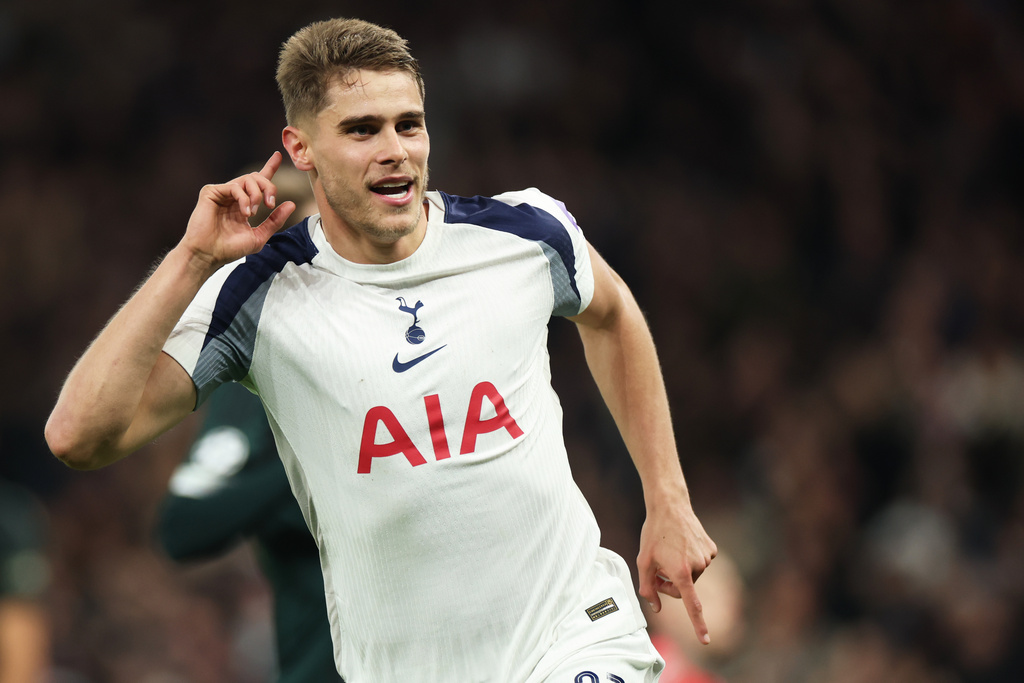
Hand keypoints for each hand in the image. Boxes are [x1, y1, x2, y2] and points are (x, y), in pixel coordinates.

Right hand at [180, 152, 296, 270]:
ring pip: (247, 179)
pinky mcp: (211, 192)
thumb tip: (291, 204)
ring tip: (254, 212)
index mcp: (244, 205)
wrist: (209, 255)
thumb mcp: (259, 236)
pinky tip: (244, 212)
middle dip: (268, 187)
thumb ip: (275, 221)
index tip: (278, 155)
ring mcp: (222, 193)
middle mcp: (233, 196)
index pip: (258, 183)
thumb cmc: (230, 249)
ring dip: (256, 194)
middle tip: (270, 204)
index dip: (269, 168)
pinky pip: (234, 186)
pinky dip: (244, 198)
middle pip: (256, 177)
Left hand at [637, 499, 717, 643]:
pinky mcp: (712, 549)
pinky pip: (700, 563)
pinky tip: (682, 544)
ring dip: (679, 570)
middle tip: (658, 566)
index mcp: (680, 572)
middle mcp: (698, 567)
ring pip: (691, 576)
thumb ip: (648, 588)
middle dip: (669, 583)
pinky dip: (690, 559)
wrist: (670, 507)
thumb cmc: (653, 535)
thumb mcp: (643, 562)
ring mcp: (707, 558)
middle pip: (683, 588)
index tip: (706, 640)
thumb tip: (656, 608)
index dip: (698, 625)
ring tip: (670, 550)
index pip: (691, 605)